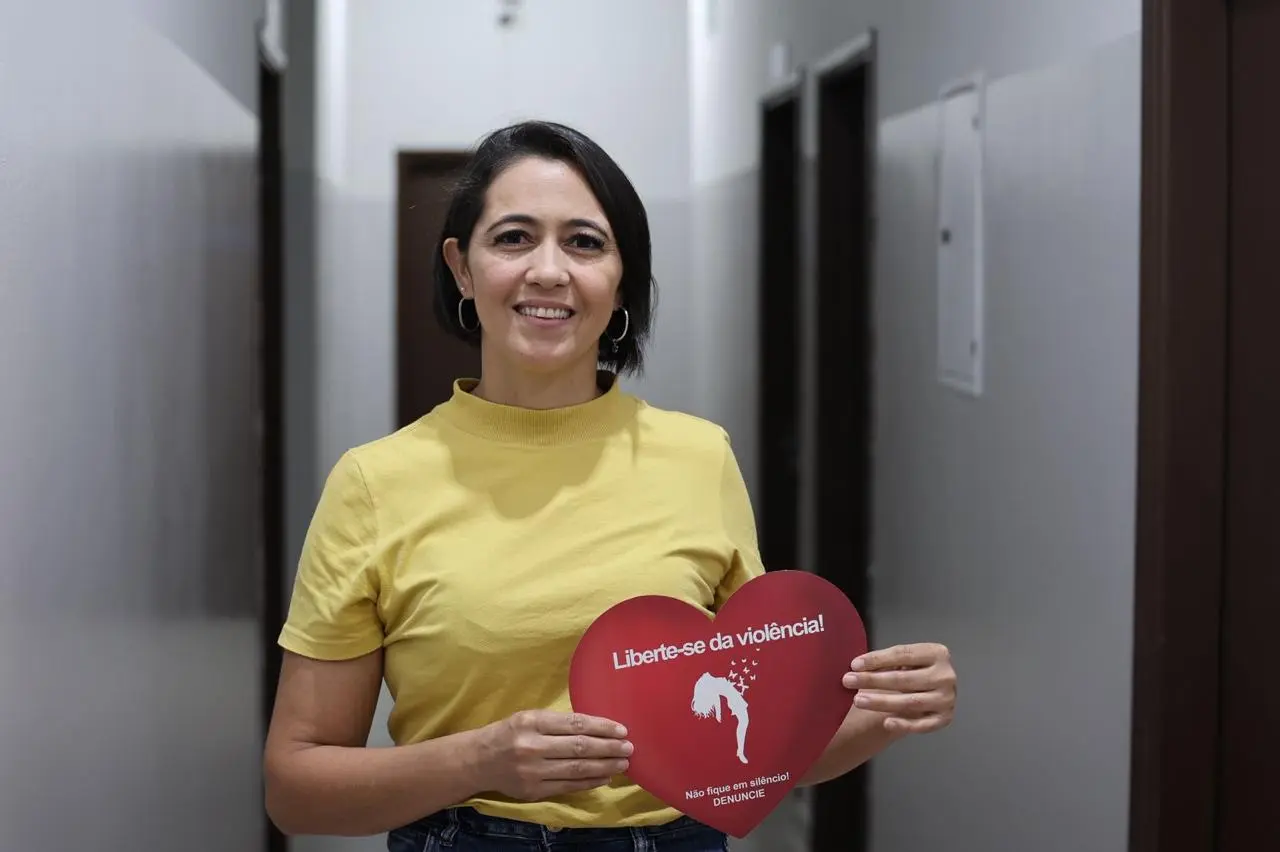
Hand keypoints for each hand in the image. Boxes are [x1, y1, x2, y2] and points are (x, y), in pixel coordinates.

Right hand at [476, 710, 632, 800]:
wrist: (479, 760)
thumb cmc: (509, 733)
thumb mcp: (528, 717)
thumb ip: (557, 722)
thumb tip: (596, 727)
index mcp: (532, 722)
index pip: (575, 724)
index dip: (601, 727)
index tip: (621, 730)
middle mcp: (533, 746)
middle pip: (579, 747)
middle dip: (608, 748)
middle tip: (629, 747)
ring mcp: (533, 771)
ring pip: (577, 768)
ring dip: (604, 766)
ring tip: (623, 763)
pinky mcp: (534, 791)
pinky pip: (568, 786)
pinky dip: (590, 781)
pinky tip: (605, 777)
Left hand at [842, 643, 956, 733]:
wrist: (933, 691)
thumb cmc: (912, 671)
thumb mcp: (903, 661)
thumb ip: (885, 662)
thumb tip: (857, 666)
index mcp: (937, 653)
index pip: (903, 654)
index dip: (877, 659)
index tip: (854, 665)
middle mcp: (946, 676)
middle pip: (904, 679)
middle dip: (873, 680)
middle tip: (848, 681)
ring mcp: (947, 698)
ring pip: (910, 702)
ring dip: (882, 702)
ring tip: (858, 700)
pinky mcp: (945, 719)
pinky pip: (922, 725)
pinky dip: (904, 724)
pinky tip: (886, 723)